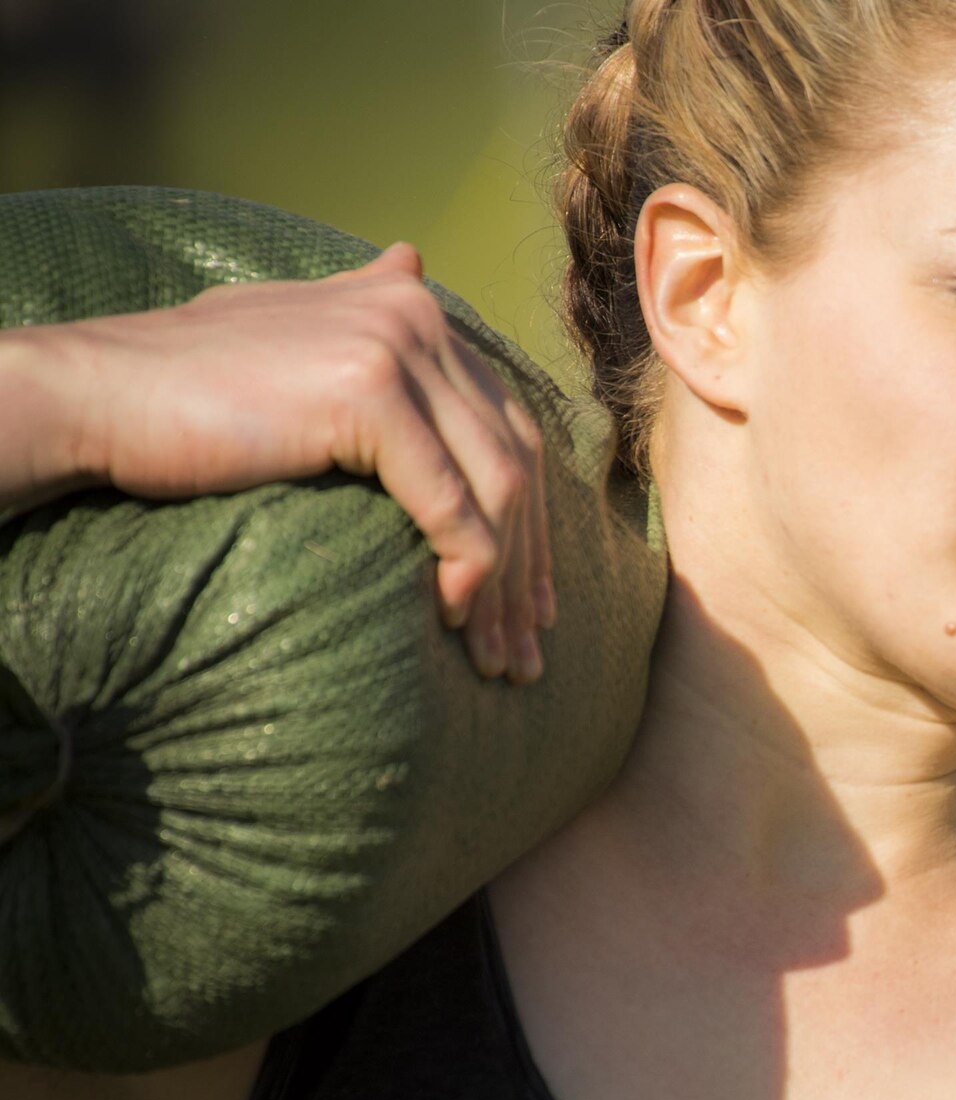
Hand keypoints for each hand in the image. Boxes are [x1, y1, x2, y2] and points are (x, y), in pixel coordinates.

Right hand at [13, 243, 551, 682]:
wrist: (96, 394)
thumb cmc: (185, 386)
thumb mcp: (289, 328)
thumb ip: (358, 303)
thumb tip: (413, 259)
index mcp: (412, 305)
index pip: (507, 427)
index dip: (531, 521)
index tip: (531, 604)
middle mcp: (418, 314)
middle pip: (515, 461)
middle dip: (528, 566)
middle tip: (526, 651)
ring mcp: (397, 347)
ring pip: (495, 489)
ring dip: (504, 586)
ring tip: (496, 656)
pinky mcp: (370, 392)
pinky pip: (449, 501)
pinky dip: (466, 567)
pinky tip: (454, 615)